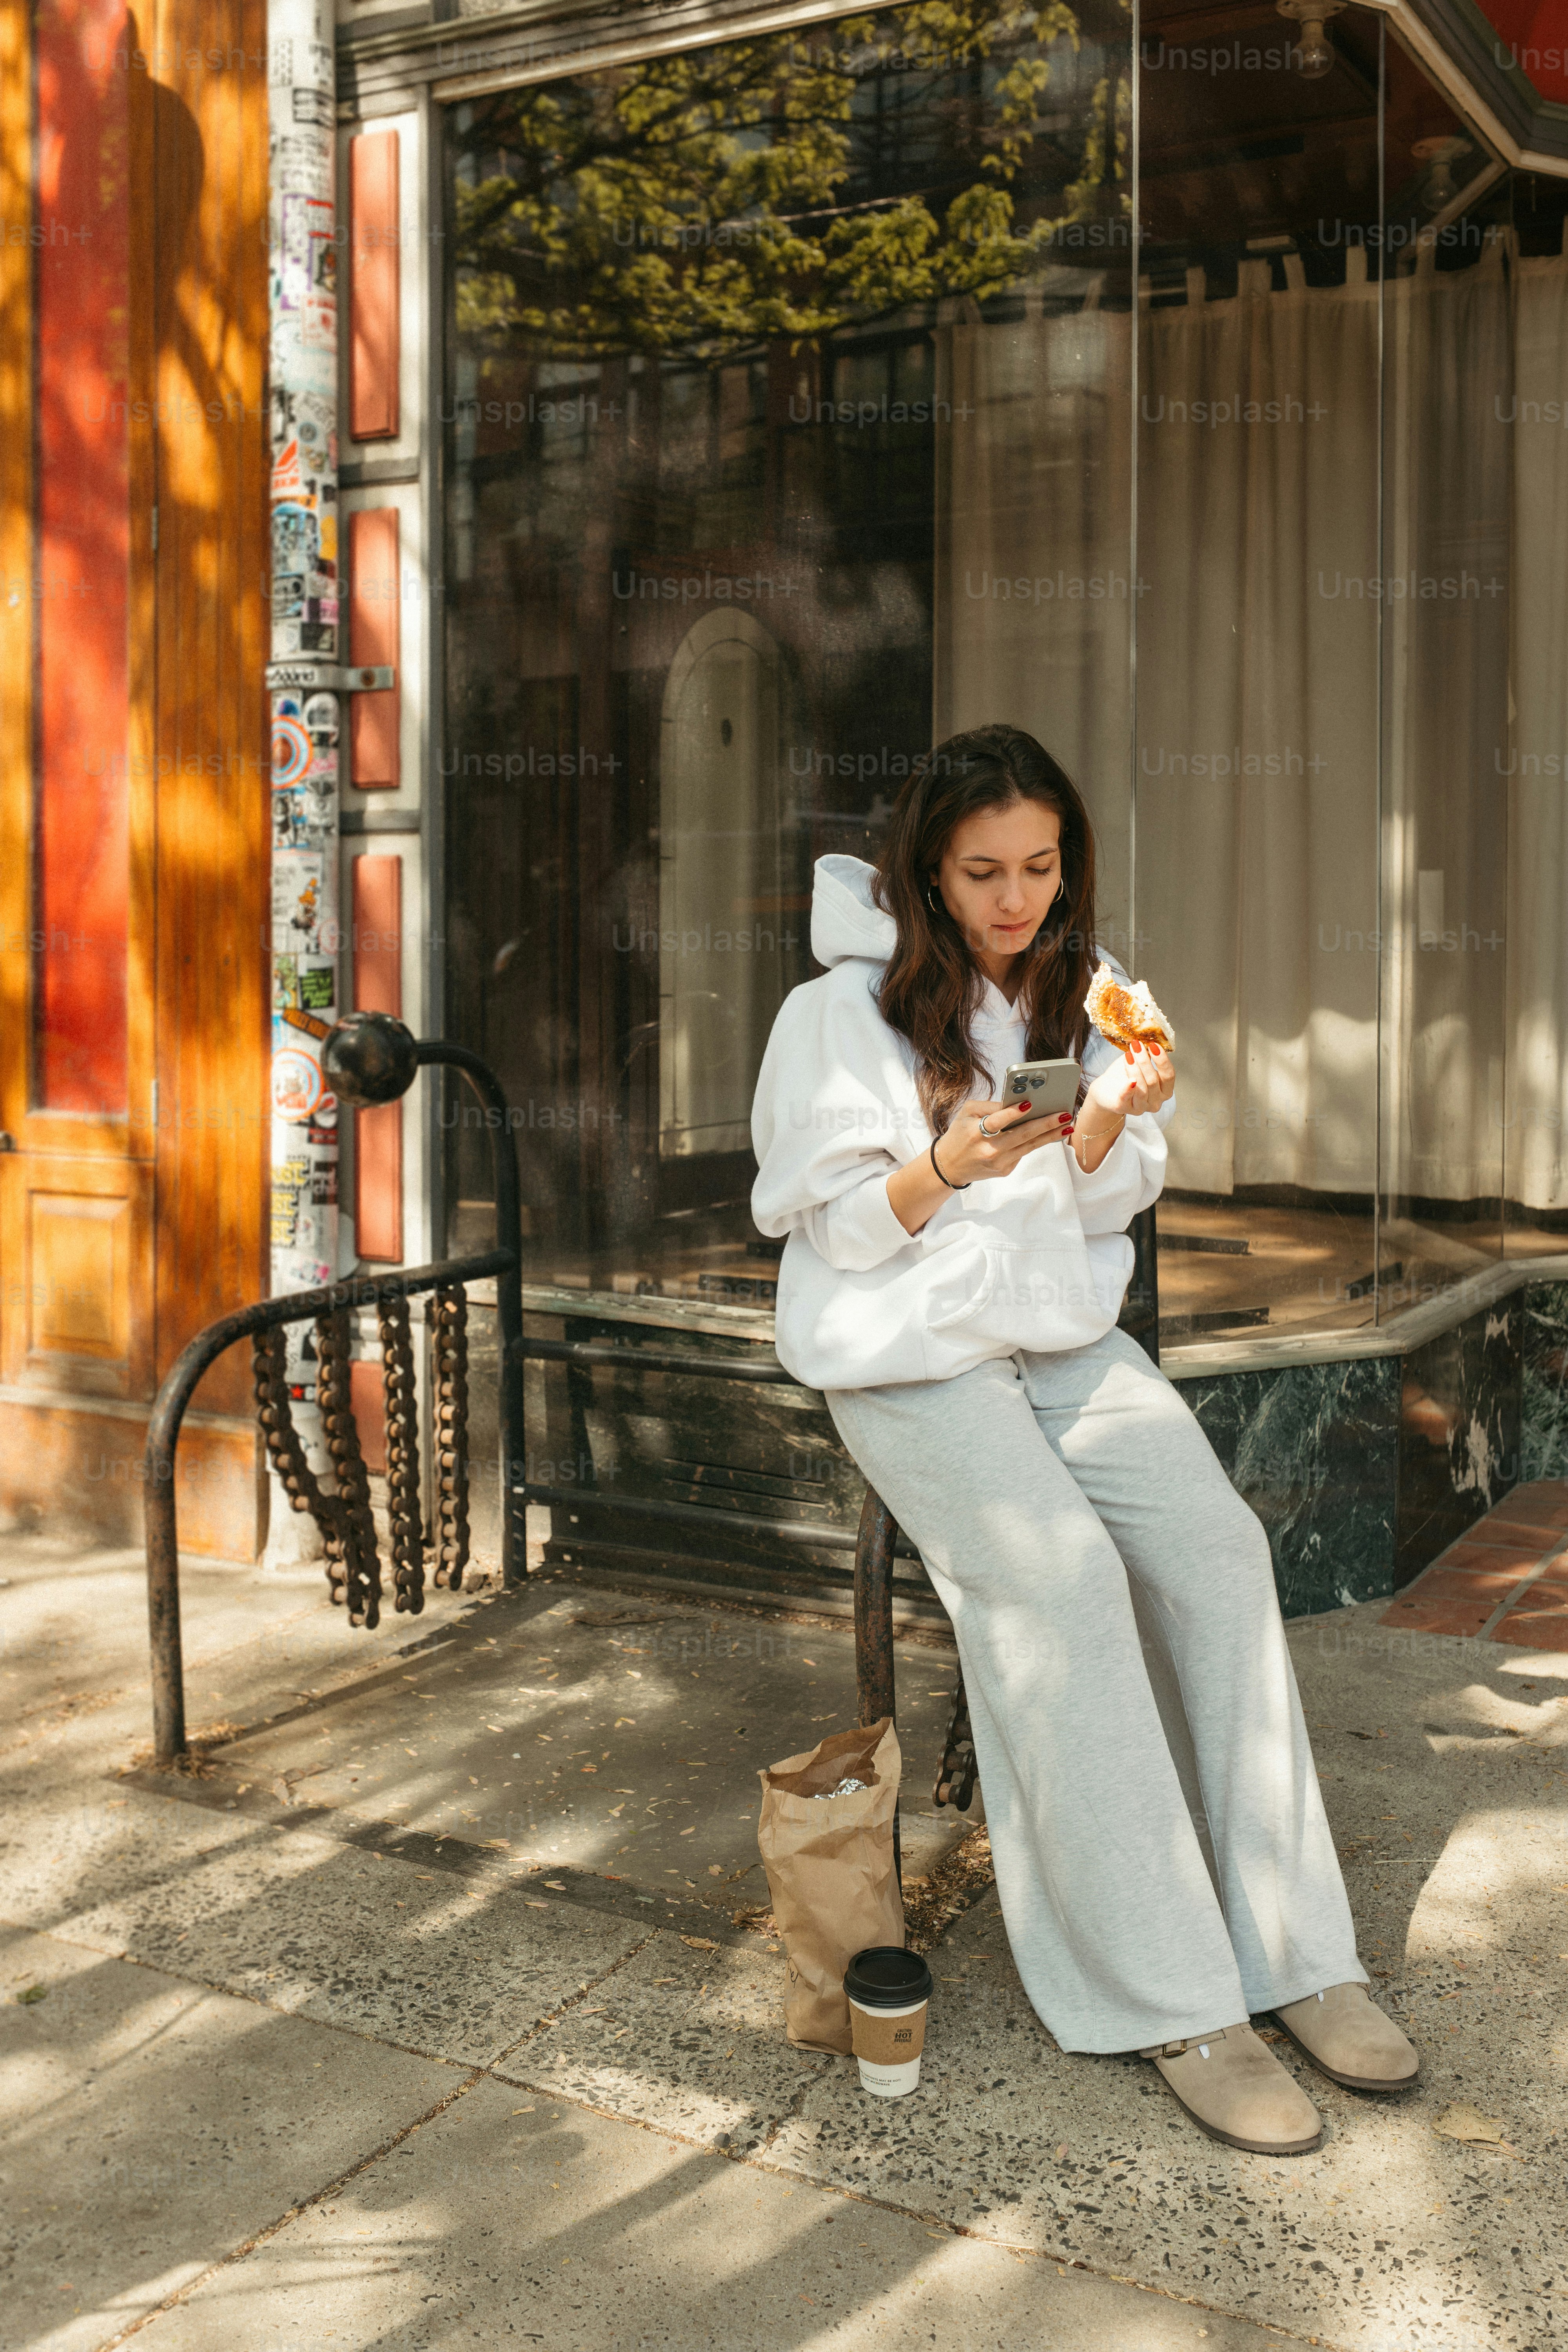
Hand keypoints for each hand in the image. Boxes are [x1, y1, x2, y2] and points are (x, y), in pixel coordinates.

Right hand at [928, 1096, 1074, 1188]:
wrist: (950, 1166)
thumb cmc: (960, 1133)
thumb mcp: (967, 1113)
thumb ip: (990, 1106)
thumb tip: (1017, 1102)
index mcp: (975, 1132)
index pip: (997, 1121)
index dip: (1013, 1113)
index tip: (1030, 1103)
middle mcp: (988, 1149)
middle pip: (1021, 1135)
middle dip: (1045, 1124)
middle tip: (1064, 1115)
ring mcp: (998, 1163)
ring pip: (1029, 1146)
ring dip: (1050, 1135)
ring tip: (1067, 1125)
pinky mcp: (1004, 1170)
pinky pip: (1023, 1153)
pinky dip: (1037, 1142)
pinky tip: (1051, 1134)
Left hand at [1071, 1043, 1173, 1172]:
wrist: (1106, 1089)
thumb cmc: (1125, 1075)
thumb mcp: (1139, 1063)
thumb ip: (1147, 1055)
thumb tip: (1150, 1037)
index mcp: (1164, 1090)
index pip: (1169, 1076)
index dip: (1163, 1060)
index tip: (1153, 1045)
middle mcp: (1156, 1101)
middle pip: (1154, 1080)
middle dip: (1145, 1061)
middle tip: (1136, 1045)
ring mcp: (1141, 1107)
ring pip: (1142, 1088)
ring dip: (1135, 1069)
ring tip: (1128, 1054)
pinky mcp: (1124, 1109)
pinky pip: (1126, 1099)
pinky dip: (1128, 1089)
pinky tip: (1130, 1080)